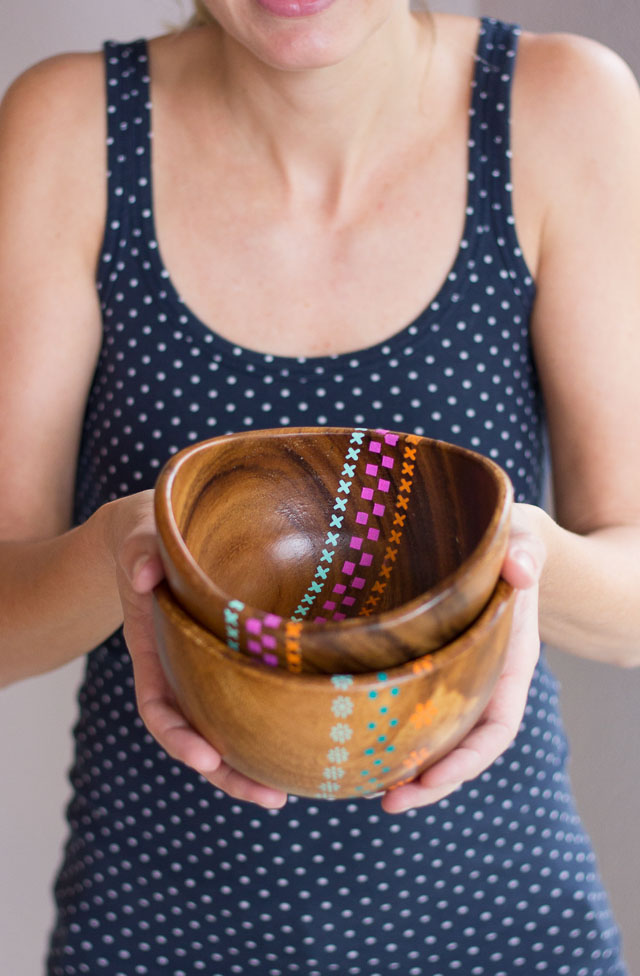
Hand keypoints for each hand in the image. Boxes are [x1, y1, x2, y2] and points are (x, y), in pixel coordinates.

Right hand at [105, 490, 287, 808]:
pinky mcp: (236, 658)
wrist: (161, 531)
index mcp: (153, 651)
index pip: (158, 708)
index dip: (179, 738)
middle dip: (229, 773)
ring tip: (290, 790)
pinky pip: (251, 699)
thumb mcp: (137, 536)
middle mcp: (181, 671)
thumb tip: (144, 574)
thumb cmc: (147, 534)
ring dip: (253, 764)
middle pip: (199, 736)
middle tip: (272, 798)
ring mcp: (208, 670)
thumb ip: (138, 553)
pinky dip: (271, 725)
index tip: (206, 758)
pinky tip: (304, 741)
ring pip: (227, 729)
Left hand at [381, 503, 546, 814]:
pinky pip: (414, 710)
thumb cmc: (508, 541)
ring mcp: (455, 678)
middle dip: (431, 781)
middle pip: (463, 748)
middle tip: (388, 801)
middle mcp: (483, 680)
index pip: (498, 726)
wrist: (496, 540)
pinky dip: (393, 734)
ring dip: (408, 768)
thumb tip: (521, 571)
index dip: (469, 759)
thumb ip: (527, 551)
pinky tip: (359, 746)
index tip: (432, 778)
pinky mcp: (426, 667)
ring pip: (436, 738)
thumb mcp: (523, 538)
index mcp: (510, 663)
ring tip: (369, 790)